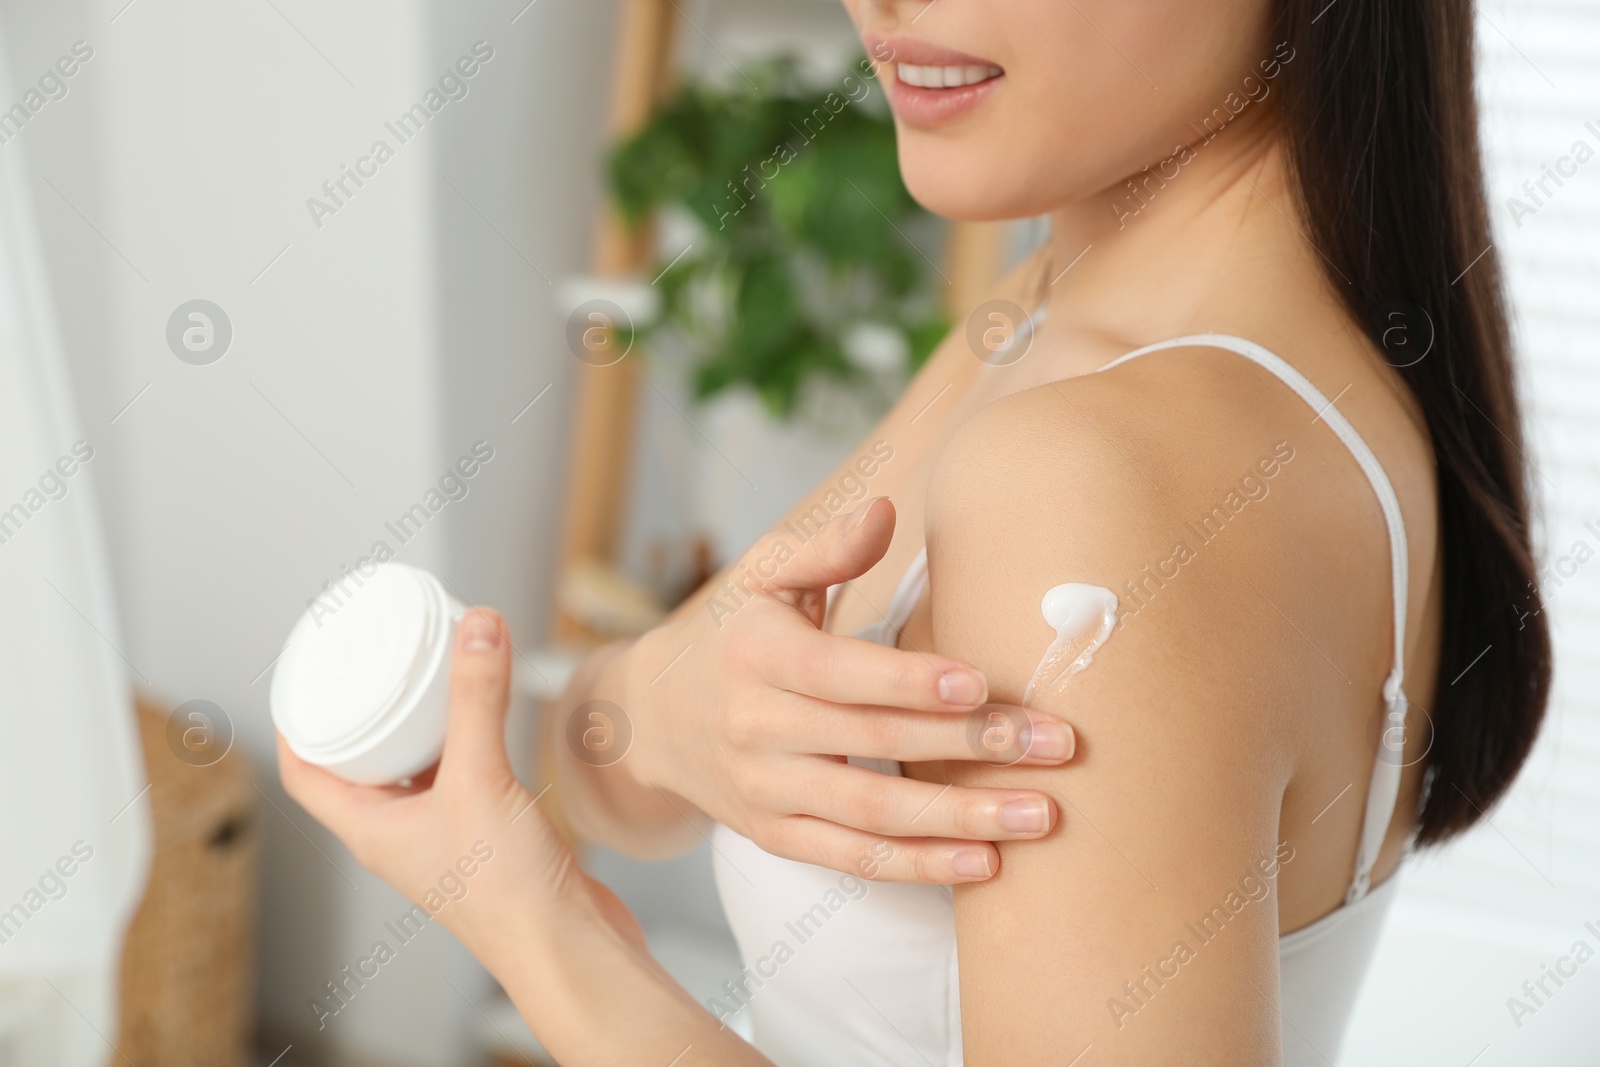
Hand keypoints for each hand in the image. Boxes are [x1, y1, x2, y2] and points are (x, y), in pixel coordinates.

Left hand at [278, 608, 640, 971]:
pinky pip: (461, 776)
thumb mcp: (481, 779)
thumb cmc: (506, 894)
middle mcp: (398, 834)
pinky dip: (465, 741)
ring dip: (418, 726)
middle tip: (373, 662)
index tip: (302, 674)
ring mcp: (442, 836)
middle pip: (360, 765)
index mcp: (370, 829)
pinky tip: (486, 716)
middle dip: (364, 712)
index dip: (295, 724)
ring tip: (429, 675)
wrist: (566, 945)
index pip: (304, 775)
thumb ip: (477, 698)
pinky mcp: (486, 836)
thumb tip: (475, 625)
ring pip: (414, 769)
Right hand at [610, 497, 1073, 882]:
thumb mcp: (762, 575)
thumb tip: (884, 512)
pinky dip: (920, 867)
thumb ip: (826, 547)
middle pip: (872, 743)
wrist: (653, 719)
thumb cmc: (733, 632)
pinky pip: (854, 861)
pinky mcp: (776, 836)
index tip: (979, 682)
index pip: (839, 673)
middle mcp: (755, 727)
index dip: (908, 681)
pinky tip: (985, 861)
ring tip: (1041, 814)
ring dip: (961, 819)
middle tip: (1055, 743)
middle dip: (970, 745)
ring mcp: (764, 790)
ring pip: (872, 816)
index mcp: (757, 654)